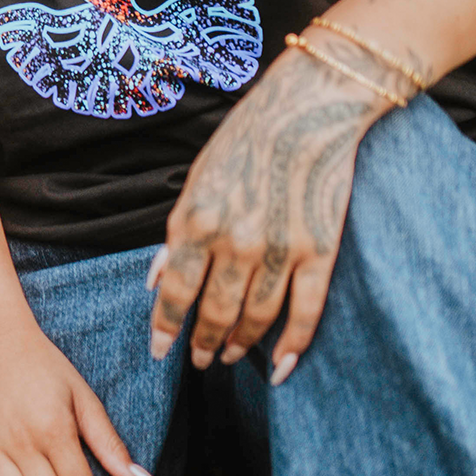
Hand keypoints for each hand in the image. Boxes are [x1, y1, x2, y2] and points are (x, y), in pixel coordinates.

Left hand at [149, 47, 382, 382]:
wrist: (306, 109)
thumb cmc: (244, 140)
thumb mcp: (196, 181)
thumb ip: (177, 234)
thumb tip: (155, 280)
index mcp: (197, 221)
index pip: (174, 292)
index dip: (165, 327)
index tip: (159, 350)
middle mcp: (234, 243)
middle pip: (215, 313)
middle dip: (203, 343)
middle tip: (199, 359)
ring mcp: (279, 251)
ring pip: (256, 318)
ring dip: (240, 344)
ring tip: (231, 356)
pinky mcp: (320, 252)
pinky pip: (305, 313)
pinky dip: (293, 346)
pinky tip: (281, 365)